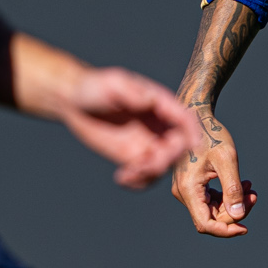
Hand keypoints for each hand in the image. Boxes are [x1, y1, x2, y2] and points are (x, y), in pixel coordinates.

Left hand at [54, 66, 209, 190]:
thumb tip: (150, 101)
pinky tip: (121, 178)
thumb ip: (132, 91)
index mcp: (160, 105)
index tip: (191, 146)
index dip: (192, 133)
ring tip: (127, 173)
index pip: (184, 120)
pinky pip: (147, 176)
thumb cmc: (95, 86)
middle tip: (141, 165)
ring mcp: (148, 143)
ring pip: (164, 165)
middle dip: (167, 159)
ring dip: (150, 174)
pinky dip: (139, 183)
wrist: (75, 101)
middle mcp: (159, 126)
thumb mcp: (113, 84)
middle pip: (179, 147)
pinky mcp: (135, 157)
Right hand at [170, 106, 256, 236]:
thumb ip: (232, 189)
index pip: (205, 224)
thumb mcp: (227, 159)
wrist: (196, 116)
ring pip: (213, 210)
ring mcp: (187, 190)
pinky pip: (211, 200)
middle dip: (235, 211)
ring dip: (233, 203)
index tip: (245, 228)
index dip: (226, 230)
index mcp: (189, 189)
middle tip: (254, 195)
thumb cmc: (211, 134)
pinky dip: (227, 196)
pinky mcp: (193, 185)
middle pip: (211, 218)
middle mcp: (184, 193)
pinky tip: (242, 183)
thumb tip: (238, 215)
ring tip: (250, 187)